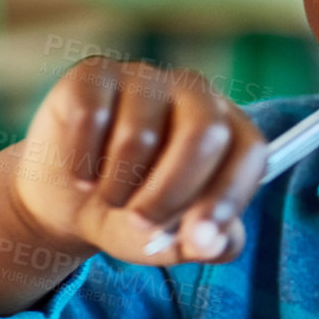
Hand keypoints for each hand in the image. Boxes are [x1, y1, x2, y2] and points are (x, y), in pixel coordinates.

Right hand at [0, 58, 267, 316]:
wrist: (68, 196)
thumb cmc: (133, 211)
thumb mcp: (170, 239)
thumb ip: (204, 244)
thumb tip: (215, 244)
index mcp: (228, 128)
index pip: (249, 150)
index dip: (229, 196)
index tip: (200, 240)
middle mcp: (194, 92)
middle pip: (204, 134)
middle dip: (172, 193)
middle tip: (142, 225)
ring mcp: (144, 78)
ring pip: (140, 135)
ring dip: (118, 186)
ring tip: (110, 198)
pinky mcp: (94, 74)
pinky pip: (91, 117)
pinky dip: (82, 162)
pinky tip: (81, 177)